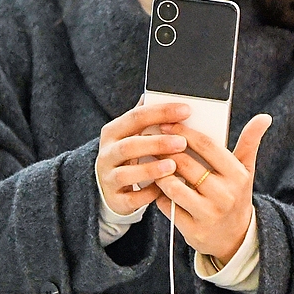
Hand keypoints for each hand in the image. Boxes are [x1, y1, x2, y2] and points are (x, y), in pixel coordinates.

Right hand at [95, 101, 190, 217]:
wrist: (111, 188)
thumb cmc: (131, 156)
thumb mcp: (134, 134)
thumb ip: (146, 117)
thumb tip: (161, 93)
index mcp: (113, 132)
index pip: (136, 117)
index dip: (161, 112)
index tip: (186, 110)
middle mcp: (107, 153)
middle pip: (129, 145)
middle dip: (156, 143)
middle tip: (182, 142)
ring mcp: (108, 177)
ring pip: (126, 173)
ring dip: (151, 169)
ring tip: (173, 165)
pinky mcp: (115, 199)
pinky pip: (131, 198)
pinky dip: (147, 194)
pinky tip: (163, 189)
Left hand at [153, 113, 271, 263]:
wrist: (235, 238)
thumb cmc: (236, 194)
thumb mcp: (246, 170)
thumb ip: (250, 142)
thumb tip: (264, 117)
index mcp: (237, 176)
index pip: (207, 146)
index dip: (184, 132)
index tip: (167, 123)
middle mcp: (224, 195)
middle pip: (187, 164)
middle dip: (166, 150)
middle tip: (152, 140)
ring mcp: (208, 214)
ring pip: (173, 186)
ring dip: (159, 172)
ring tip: (151, 161)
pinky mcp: (192, 230)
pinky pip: (167, 206)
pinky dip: (158, 193)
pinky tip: (154, 184)